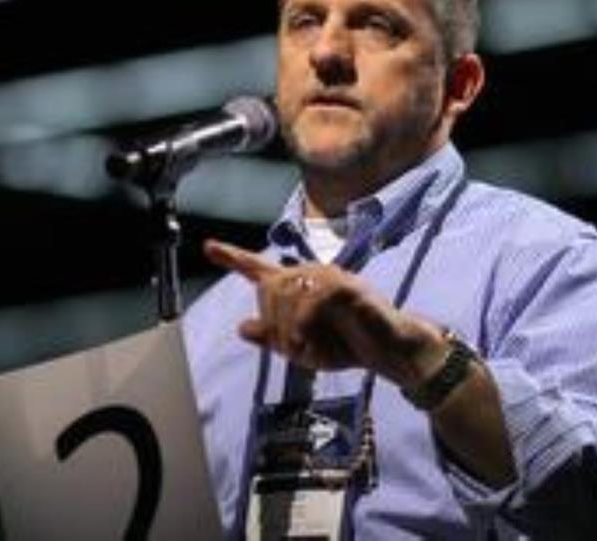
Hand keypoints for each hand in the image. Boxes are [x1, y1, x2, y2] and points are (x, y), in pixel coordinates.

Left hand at [203, 239, 447, 385]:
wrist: (388, 350)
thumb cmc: (347, 345)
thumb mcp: (302, 348)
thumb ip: (273, 337)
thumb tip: (241, 327)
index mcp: (298, 287)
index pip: (260, 270)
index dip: (232, 257)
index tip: (208, 246)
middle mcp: (311, 275)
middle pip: (268, 291)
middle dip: (275, 326)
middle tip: (296, 349)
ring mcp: (329, 277)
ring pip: (285, 297)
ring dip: (290, 332)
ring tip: (308, 349)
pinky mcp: (345, 286)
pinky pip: (309, 304)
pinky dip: (303, 329)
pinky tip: (308, 343)